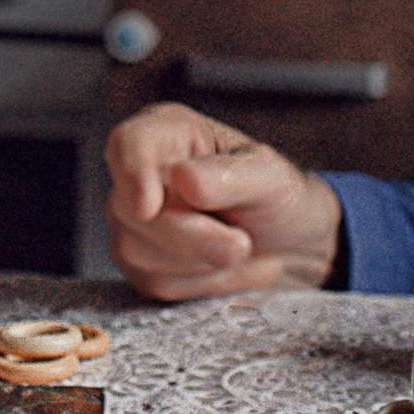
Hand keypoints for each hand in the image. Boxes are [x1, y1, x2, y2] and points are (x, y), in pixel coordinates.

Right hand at [104, 103, 342, 300]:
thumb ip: (230, 176)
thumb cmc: (273, 197)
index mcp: (166, 132)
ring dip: (202, 259)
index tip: (148, 206)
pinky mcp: (138, 263)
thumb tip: (183, 177)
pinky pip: (157, 281)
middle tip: (241, 243)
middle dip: (192, 236)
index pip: (129, 144)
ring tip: (236, 241)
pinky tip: (221, 263)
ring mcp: (131, 220)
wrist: (284, 243)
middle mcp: (138, 173)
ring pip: (140, 251)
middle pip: (133, 209)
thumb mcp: (271, 179)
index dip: (134, 173)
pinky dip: (201, 280)